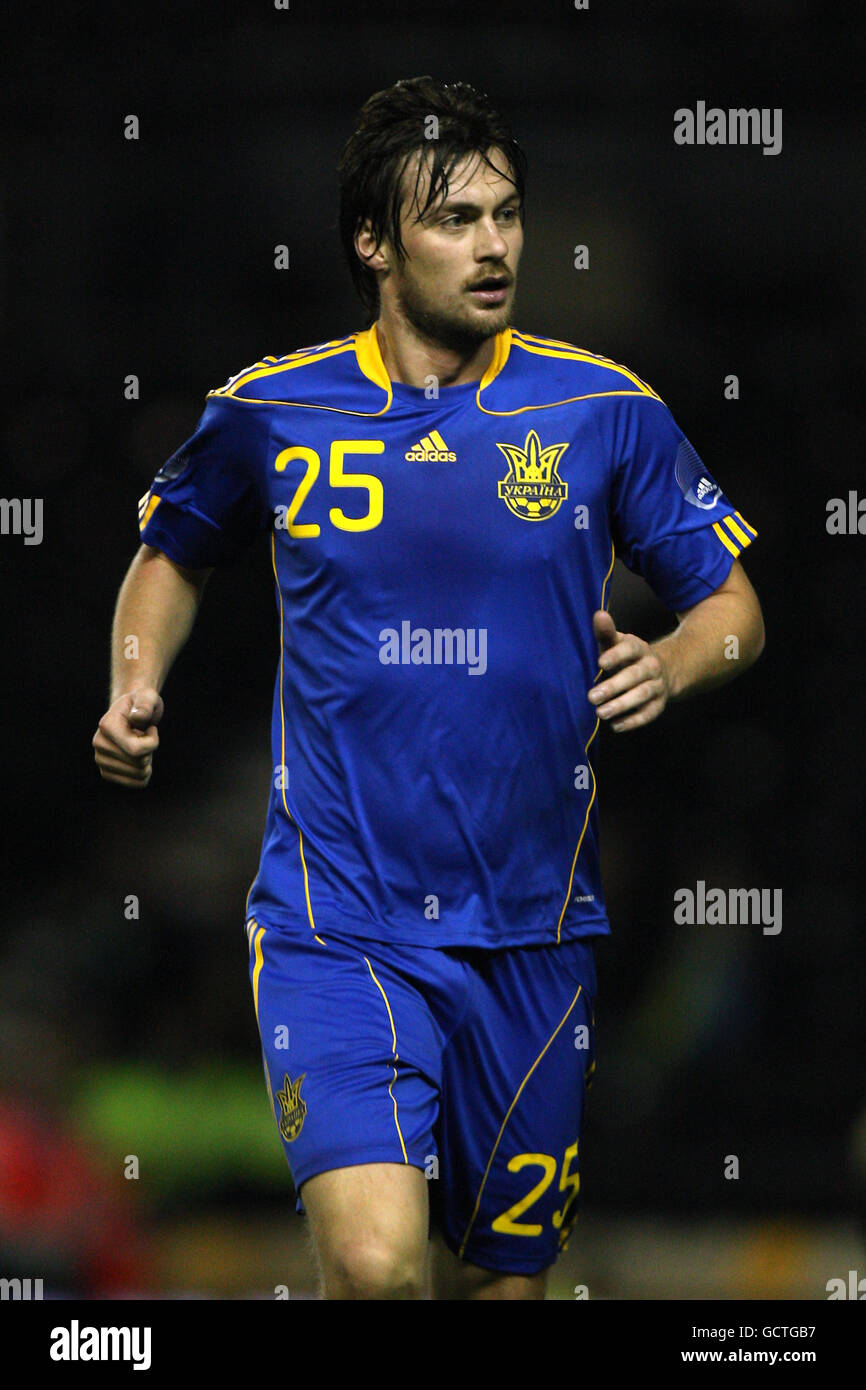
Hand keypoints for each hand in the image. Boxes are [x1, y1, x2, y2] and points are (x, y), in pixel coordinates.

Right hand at [92, 688, 163, 786]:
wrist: (131, 714)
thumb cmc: (142, 704)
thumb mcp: (148, 697)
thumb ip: (145, 704)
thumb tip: (137, 718)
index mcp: (106, 726)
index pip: (136, 750)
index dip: (152, 742)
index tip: (150, 728)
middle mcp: (99, 744)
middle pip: (139, 763)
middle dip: (150, 750)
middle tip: (144, 736)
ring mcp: (100, 760)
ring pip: (139, 775)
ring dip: (147, 760)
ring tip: (140, 744)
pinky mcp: (107, 772)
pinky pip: (136, 783)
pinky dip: (144, 772)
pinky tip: (139, 758)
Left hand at [587, 611, 670, 731]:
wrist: (661, 670)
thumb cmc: (627, 656)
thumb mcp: (617, 643)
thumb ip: (606, 632)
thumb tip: (599, 614)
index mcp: (639, 648)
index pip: (630, 649)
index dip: (616, 655)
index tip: (600, 663)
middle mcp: (651, 666)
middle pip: (635, 676)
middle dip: (614, 686)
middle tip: (592, 696)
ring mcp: (657, 686)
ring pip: (642, 695)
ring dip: (622, 705)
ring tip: (601, 713)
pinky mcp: (658, 704)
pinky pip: (649, 714)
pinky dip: (633, 721)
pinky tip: (616, 725)